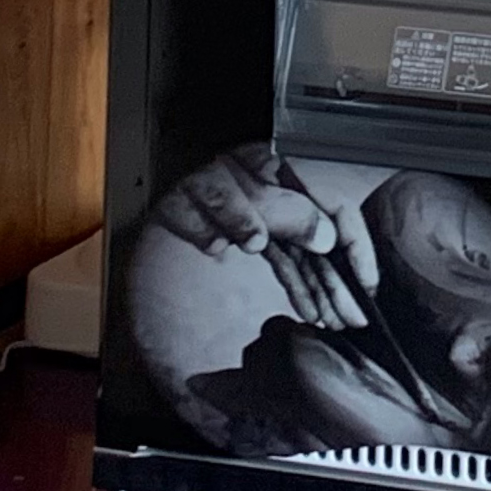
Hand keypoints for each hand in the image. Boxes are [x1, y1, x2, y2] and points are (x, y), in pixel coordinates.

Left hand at [156, 145, 382, 328]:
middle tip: (354, 314)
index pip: (327, 198)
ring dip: (324, 289)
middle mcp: (271, 192)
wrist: (130, 247)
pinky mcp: (252, 241)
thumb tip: (324, 234)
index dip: (349, 238)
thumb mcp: (216, 204)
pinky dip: (301, 289)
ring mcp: (262, 218)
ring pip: (306, 254)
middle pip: (320, 232)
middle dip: (338, 277)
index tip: (360, 274)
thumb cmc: (167, 212)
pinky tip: (315, 312)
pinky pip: (286, 265)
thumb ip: (273, 213)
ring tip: (340, 321)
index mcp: (266, 169)